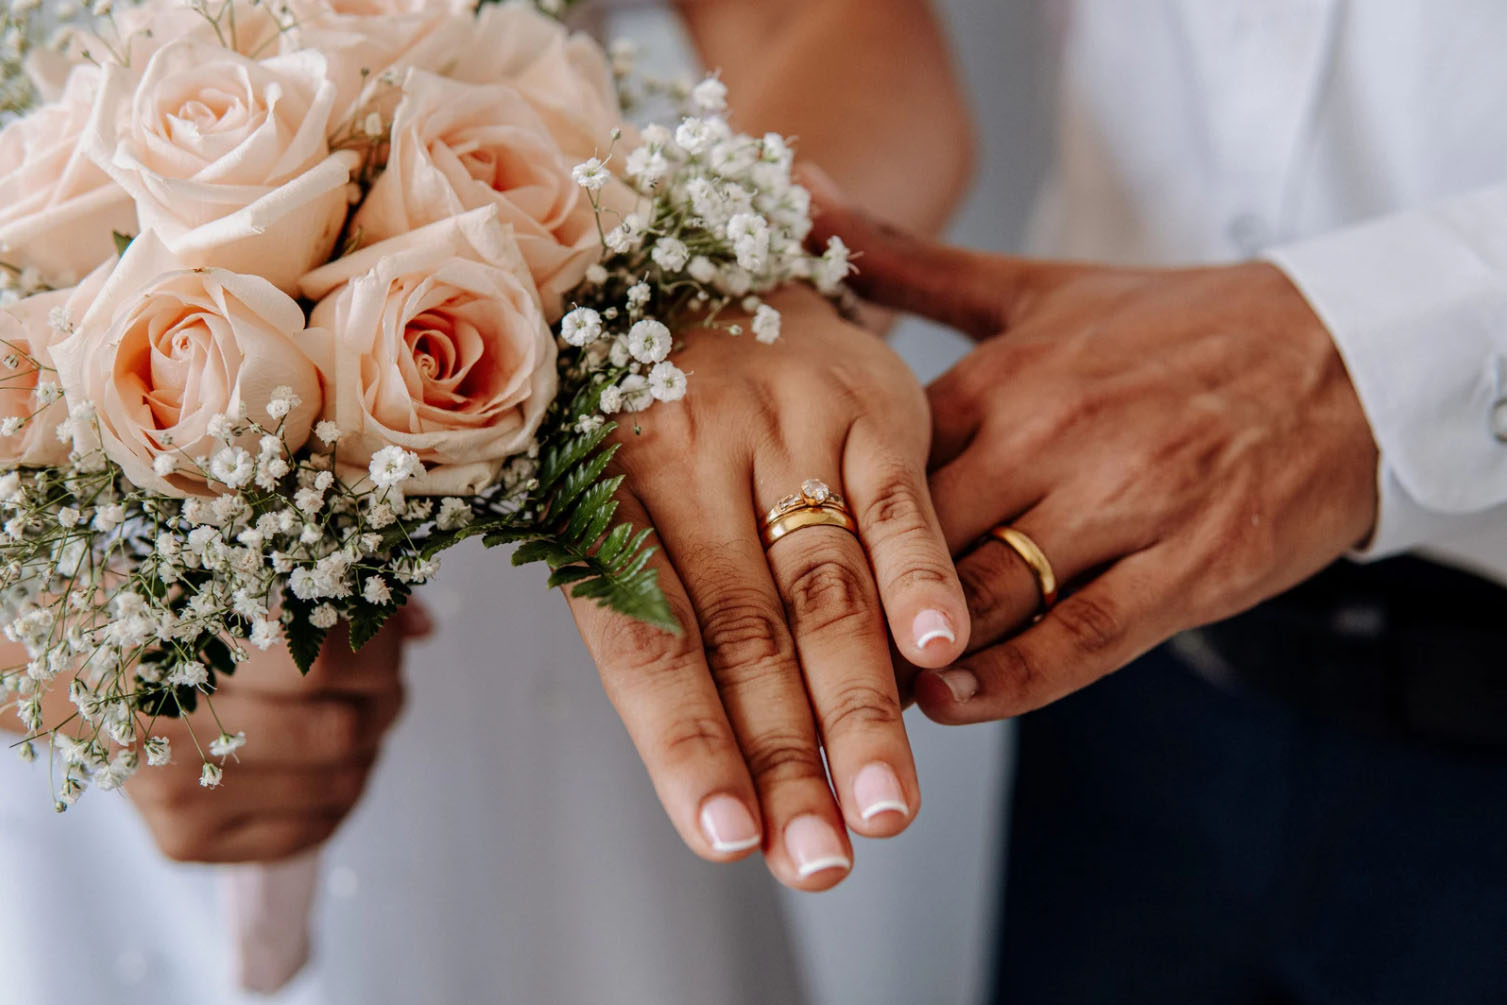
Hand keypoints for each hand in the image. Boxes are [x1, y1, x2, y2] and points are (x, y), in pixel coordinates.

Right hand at [124, 603, 430, 862]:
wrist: (66, 675)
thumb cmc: (168, 612)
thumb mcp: (237, 573)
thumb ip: (335, 589)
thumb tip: (424, 626)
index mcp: (185, 642)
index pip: (327, 664)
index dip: (380, 647)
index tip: (381, 628)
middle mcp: (173, 725)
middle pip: (343, 731)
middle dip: (385, 698)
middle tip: (377, 678)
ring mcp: (176, 790)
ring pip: (339, 785)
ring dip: (368, 748)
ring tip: (347, 715)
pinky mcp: (182, 841)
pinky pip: (308, 834)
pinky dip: (340, 797)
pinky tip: (321, 761)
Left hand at [565, 286, 969, 889]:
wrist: (693, 244)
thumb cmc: (633, 388)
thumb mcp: (587, 470)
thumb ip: (629, 594)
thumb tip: (689, 755)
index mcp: (597, 487)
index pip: (645, 643)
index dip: (685, 744)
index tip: (728, 838)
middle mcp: (684, 455)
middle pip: (742, 633)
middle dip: (784, 759)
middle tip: (820, 860)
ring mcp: (779, 423)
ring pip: (822, 583)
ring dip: (858, 703)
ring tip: (883, 807)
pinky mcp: (864, 399)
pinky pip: (895, 494)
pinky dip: (918, 571)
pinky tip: (941, 652)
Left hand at [814, 204, 1378, 722]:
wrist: (1342, 356)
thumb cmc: (1173, 329)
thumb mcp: (1033, 289)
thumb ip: (909, 261)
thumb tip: (801, 192)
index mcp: (1004, 373)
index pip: (874, 461)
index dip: (808, 521)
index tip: (751, 567)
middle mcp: (1055, 433)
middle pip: (916, 536)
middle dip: (847, 603)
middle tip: (782, 654)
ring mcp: (1128, 500)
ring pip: (989, 591)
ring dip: (915, 649)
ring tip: (849, 698)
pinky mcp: (1194, 563)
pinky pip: (1084, 634)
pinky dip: (1013, 677)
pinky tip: (953, 702)